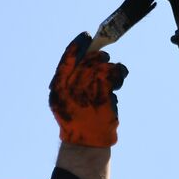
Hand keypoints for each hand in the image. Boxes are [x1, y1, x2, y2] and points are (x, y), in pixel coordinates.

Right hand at [48, 32, 127, 146]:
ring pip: (104, 66)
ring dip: (111, 68)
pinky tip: (118, 82)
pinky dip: (120, 75)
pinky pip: (116, 74)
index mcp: (58, 87)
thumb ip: (70, 78)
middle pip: (89, 59)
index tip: (86, 35)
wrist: (85, 143)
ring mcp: (88, 91)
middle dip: (99, 57)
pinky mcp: (104, 96)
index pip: (68, 58)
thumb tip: (85, 55)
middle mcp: (71, 88)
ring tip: (112, 78)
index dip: (78, 45)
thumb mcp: (64, 99)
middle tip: (104, 59)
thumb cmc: (76, 119)